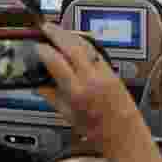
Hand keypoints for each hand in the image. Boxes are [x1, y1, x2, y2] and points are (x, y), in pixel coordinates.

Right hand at [35, 24, 141, 150]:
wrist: (124, 134)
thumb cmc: (99, 131)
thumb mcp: (68, 116)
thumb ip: (52, 97)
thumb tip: (38, 85)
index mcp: (78, 93)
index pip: (57, 62)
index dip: (44, 51)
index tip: (37, 47)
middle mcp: (92, 80)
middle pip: (72, 47)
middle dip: (57, 34)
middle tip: (46, 27)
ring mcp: (104, 73)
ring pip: (86, 45)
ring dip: (70, 35)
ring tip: (59, 30)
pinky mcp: (113, 71)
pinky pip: (96, 51)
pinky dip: (84, 43)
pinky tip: (77, 41)